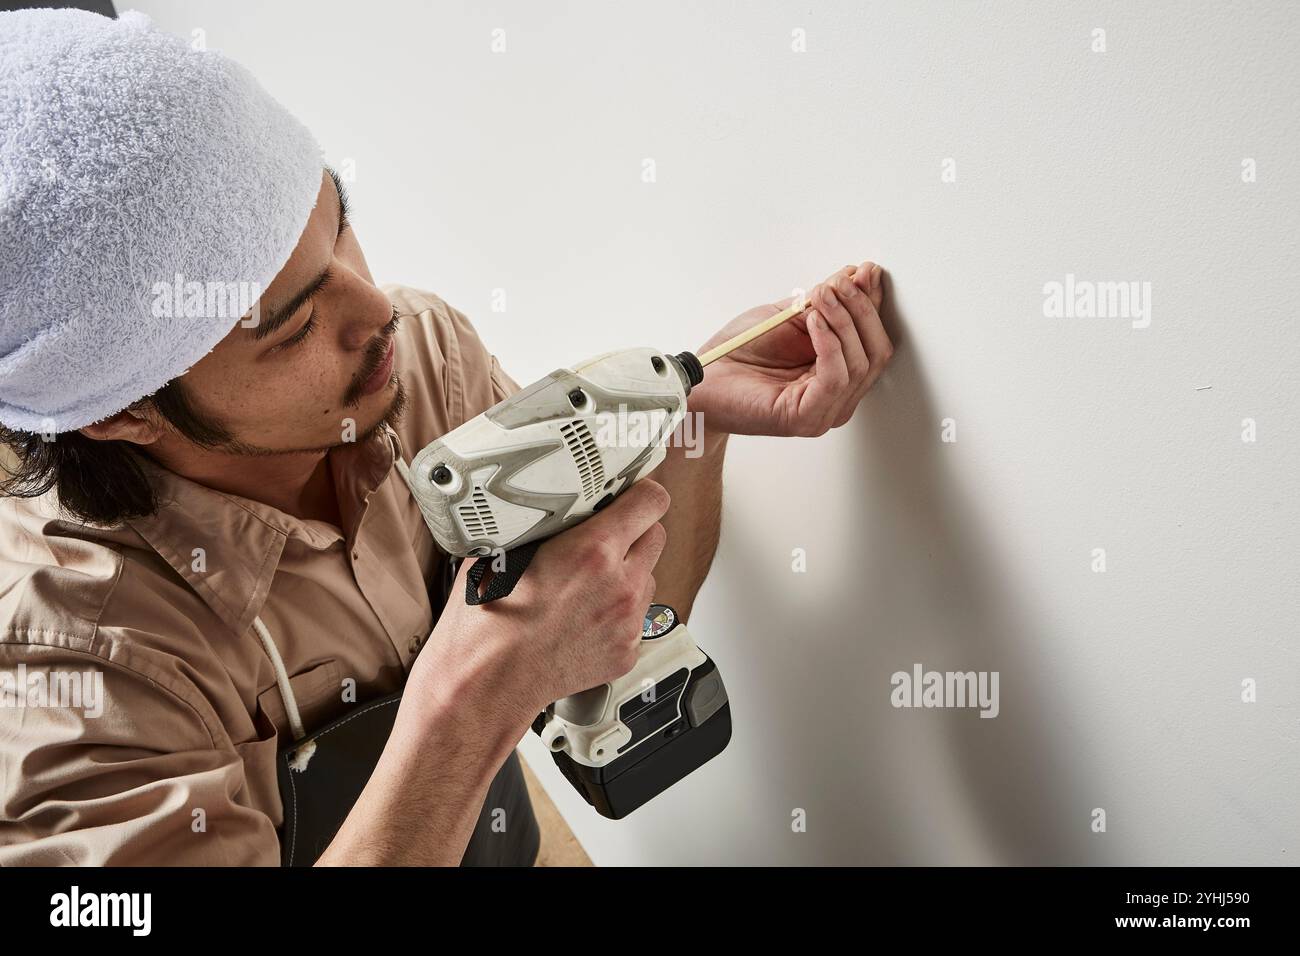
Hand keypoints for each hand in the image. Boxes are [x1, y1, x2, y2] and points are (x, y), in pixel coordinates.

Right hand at [410, 480, 671, 719]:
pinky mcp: (627, 651)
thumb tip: (553, 503)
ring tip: (586, 584)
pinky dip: (618, 612)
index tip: (631, 493)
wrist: (484, 683)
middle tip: (604, 537)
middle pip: (656, 537)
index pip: (651, 502)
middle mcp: (620, 585)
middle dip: (634, 532)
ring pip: (649, 578)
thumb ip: (542, 523)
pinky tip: (583, 617)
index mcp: (593, 551)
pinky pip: (637, 617)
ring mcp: (627, 622)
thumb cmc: (486, 621)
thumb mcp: (504, 548)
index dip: (641, 493)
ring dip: (628, 573)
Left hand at [687, 261, 892, 436]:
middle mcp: (838, 397)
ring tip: (821, 297)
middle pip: (876, 352)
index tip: (867, 271)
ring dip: (843, 321)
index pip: (873, 339)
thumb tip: (860, 274)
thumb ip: (826, 301)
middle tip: (840, 283)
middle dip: (862, 310)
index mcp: (838, 373)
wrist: (701, 379)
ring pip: (860, 364)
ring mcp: (825, 412)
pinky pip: (835, 378)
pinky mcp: (807, 419)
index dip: (872, 303)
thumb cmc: (739, 353)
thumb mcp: (790, 316)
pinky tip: (814, 321)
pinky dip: (830, 345)